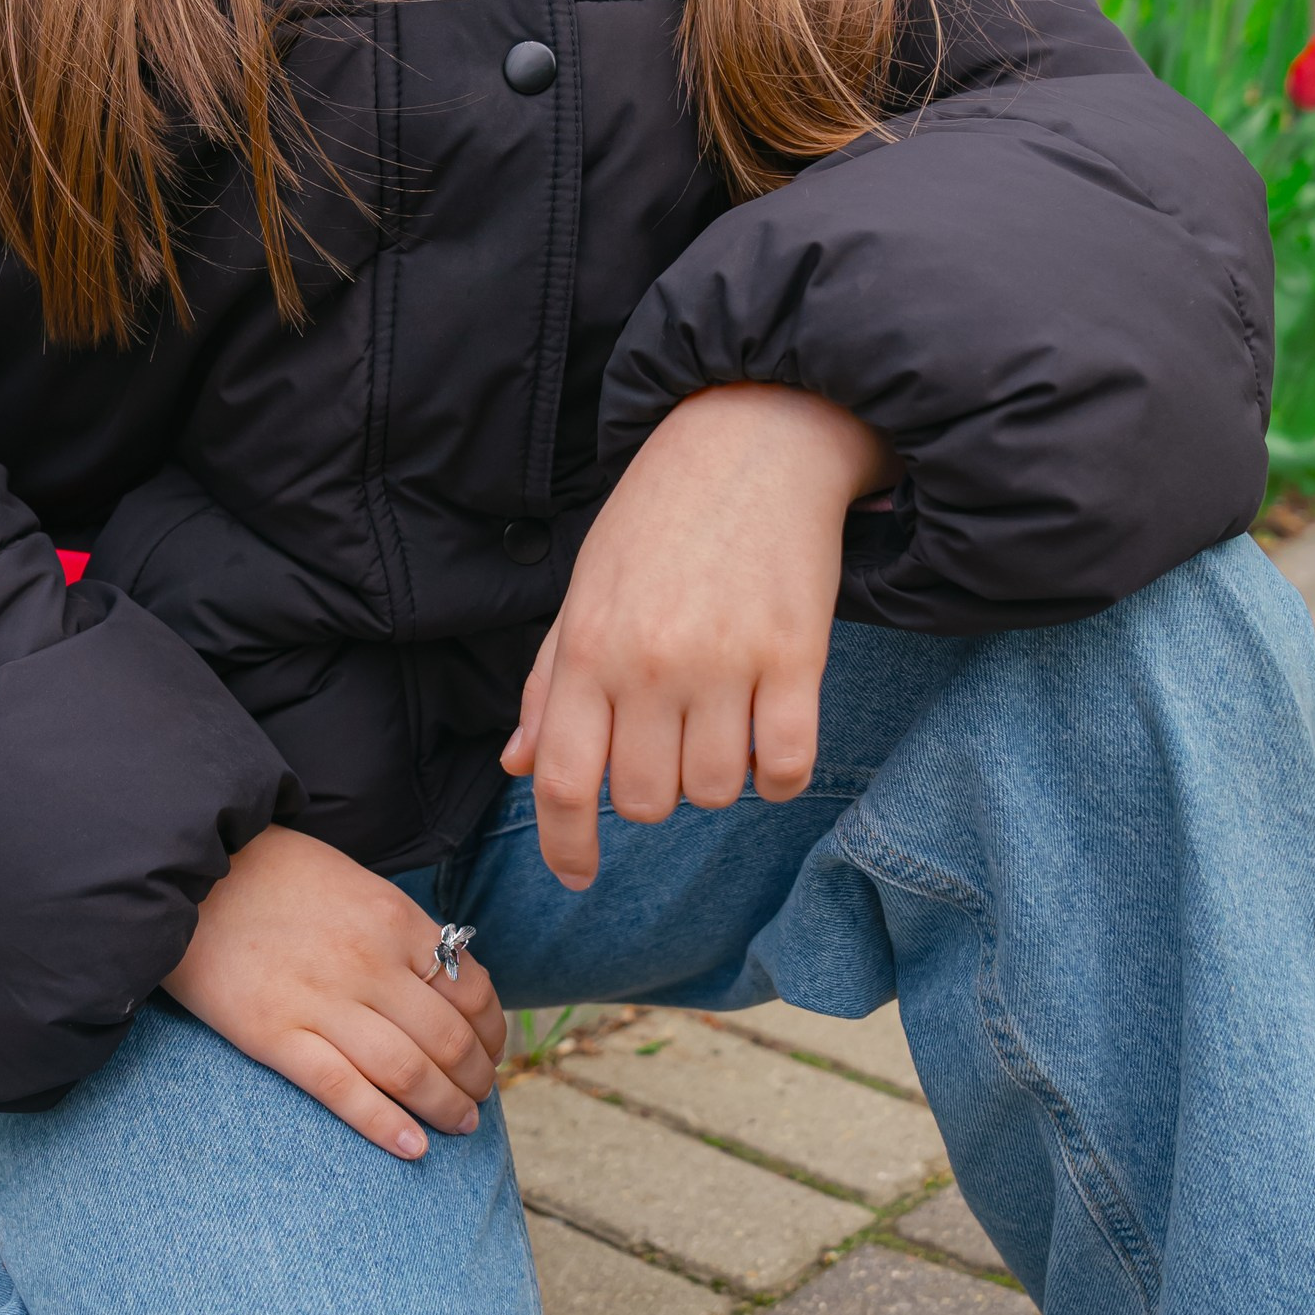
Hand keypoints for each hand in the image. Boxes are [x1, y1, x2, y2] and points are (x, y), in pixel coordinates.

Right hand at [162, 823, 504, 1158]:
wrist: (190, 872)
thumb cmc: (276, 875)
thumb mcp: (357, 884)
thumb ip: (401, 932)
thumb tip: (447, 981)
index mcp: (395, 920)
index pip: (471, 990)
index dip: (492, 1033)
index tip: (491, 1053)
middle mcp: (368, 963)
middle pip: (448, 1039)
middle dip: (475, 1079)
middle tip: (479, 1098)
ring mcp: (320, 1001)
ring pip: (407, 1071)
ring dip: (445, 1107)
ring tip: (459, 1125)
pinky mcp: (272, 1034)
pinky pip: (342, 1090)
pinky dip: (385, 1124)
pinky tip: (413, 1147)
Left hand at [502, 385, 899, 887]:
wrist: (755, 439)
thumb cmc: (660, 521)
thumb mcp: (585, 592)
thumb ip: (550, 683)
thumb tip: (517, 765)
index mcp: (587, 648)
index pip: (561, 780)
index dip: (566, 845)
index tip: (578, 876)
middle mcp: (650, 661)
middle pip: (643, 800)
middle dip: (652, 795)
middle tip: (668, 747)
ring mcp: (726, 661)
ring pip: (715, 792)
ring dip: (716, 780)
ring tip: (719, 725)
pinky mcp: (797, 655)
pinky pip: (786, 766)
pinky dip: (778, 776)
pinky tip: (768, 743)